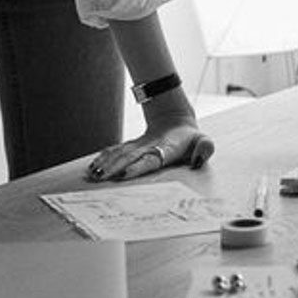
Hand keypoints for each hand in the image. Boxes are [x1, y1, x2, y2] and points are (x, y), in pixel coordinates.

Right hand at [85, 121, 214, 182]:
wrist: (175, 120)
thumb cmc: (191, 138)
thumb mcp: (204, 141)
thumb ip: (205, 148)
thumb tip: (199, 160)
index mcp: (167, 148)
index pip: (152, 158)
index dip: (138, 166)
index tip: (125, 174)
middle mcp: (149, 146)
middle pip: (130, 157)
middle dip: (115, 167)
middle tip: (101, 178)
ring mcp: (138, 145)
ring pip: (120, 153)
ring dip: (106, 163)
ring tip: (93, 175)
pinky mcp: (131, 146)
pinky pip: (115, 151)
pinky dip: (104, 158)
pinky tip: (93, 166)